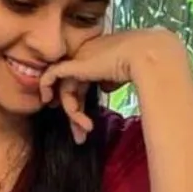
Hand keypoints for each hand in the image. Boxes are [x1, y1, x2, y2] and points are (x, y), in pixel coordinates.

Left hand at [41, 28, 179, 143]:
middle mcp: (85, 55)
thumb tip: (104, 87)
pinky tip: (48, 102)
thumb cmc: (142, 66)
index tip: (84, 124)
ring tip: (85, 128)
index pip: (82, 83)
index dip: (80, 104)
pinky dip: (46, 87)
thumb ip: (108, 80)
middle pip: (72, 88)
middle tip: (81, 135)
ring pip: (65, 89)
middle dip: (76, 115)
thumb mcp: (121, 76)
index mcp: (97, 56)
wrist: (146, 57)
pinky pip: (51, 75)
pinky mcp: (74, 63)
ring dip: (73, 112)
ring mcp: (79, 57)